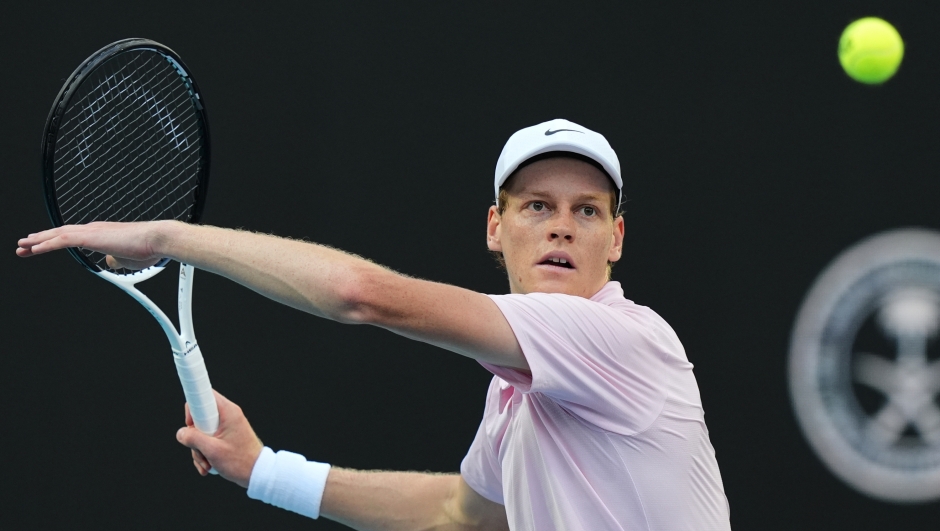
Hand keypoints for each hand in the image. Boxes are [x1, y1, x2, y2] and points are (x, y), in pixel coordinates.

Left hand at [16, 220, 174, 269]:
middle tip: (24, 245)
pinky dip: (46, 244)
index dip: (55, 241)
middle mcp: (93, 229)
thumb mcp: (127, 259)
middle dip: (40, 240)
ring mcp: (91, 231)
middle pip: (60, 233)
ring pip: (57, 235)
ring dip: (38, 241)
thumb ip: (116, 259)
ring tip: (23, 246)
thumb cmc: (147, 249)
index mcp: (101, 233)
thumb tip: (110, 262)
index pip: (72, 236)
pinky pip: (62, 240)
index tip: (42, 247)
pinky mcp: (90, 236)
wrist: (157, 239)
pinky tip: (34, 249)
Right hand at [176, 390, 263, 487]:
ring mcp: (226, 426)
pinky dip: (205, 453)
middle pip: (199, 418)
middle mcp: (227, 415)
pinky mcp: (225, 436)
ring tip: (207, 464)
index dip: (193, 408)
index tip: (190, 424)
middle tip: (200, 451)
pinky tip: (208, 466)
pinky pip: (208, 440)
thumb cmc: (240, 461)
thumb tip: (181, 433)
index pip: (205, 395)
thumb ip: (193, 439)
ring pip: (202, 432)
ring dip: (199, 450)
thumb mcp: (212, 450)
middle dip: (195, 438)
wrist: (257, 473)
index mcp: (228, 412)